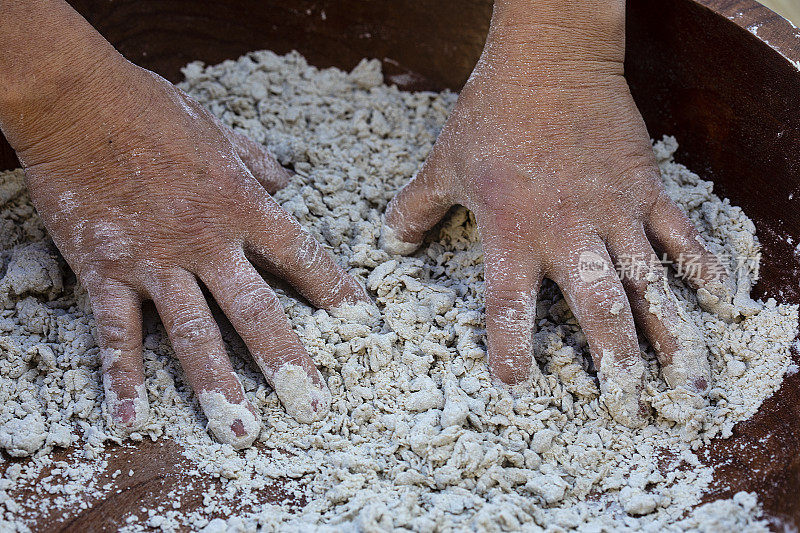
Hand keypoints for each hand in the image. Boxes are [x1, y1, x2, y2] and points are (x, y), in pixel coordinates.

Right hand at [6, 43, 368, 448]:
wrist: (79, 99)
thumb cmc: (153, 109)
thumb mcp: (220, 131)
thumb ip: (257, 162)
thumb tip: (287, 181)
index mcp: (242, 205)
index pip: (301, 256)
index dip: (335, 289)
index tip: (362, 321)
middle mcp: (207, 242)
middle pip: (256, 311)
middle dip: (287, 362)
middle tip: (313, 408)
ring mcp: (156, 261)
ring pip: (193, 334)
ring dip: (217, 386)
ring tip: (240, 433)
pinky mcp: (106, 270)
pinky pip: (116, 331)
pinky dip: (121, 375)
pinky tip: (131, 416)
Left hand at [381, 0, 737, 425]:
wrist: (551, 60)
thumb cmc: (493, 113)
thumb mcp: (444, 163)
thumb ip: (416, 208)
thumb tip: (390, 242)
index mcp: (512, 233)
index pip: (509, 307)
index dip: (511, 351)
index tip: (516, 385)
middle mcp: (566, 232)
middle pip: (597, 311)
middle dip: (615, 363)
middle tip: (627, 408)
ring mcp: (614, 213)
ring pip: (649, 284)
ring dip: (670, 336)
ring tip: (687, 385)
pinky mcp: (645, 189)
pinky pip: (681, 235)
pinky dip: (703, 267)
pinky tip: (721, 303)